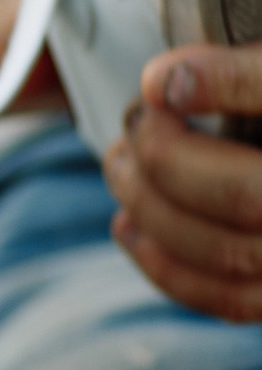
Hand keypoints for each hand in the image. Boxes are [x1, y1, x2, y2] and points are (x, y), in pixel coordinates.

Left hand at [107, 47, 261, 320]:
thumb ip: (249, 71)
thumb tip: (167, 84)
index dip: (226, 82)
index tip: (163, 77)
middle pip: (246, 195)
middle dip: (164, 155)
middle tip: (135, 119)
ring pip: (228, 251)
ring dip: (149, 205)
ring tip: (120, 162)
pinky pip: (230, 299)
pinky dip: (165, 263)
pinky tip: (129, 223)